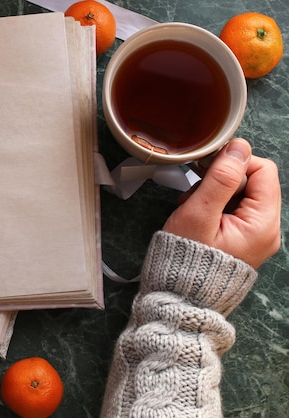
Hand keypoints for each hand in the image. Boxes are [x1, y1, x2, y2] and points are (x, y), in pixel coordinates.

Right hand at [163, 138, 280, 267]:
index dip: (234, 162)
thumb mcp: (199, 214)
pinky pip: (235, 211)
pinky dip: (215, 207)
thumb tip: (238, 147)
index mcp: (263, 224)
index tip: (206, 167)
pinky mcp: (242, 241)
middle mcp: (267, 231)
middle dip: (222, 181)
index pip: (263, 170)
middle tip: (194, 193)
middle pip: (254, 182)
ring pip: (242, 196)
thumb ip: (220, 179)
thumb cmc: (185, 259)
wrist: (179, 297)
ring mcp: (256, 237)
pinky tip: (196, 217)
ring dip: (215, 194)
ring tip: (191, 208)